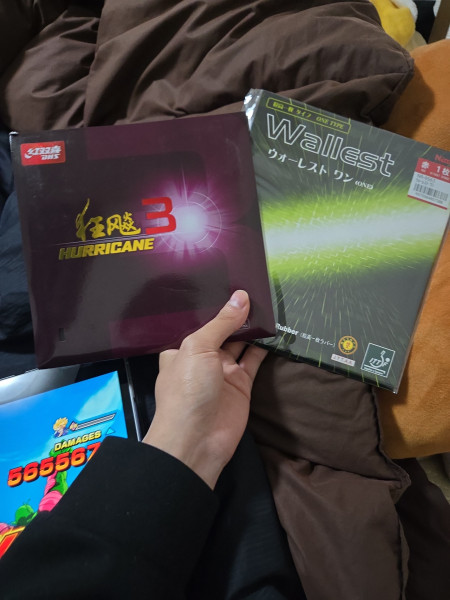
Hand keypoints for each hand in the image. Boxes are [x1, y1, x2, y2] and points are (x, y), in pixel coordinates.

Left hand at [142, 290, 267, 488]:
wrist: (197, 440)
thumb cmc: (187, 389)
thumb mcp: (198, 348)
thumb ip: (222, 323)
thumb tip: (241, 297)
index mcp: (182, 348)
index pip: (199, 322)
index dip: (214, 305)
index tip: (230, 283)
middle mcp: (202, 358)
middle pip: (222, 331)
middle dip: (236, 314)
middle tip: (256, 288)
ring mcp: (223, 371)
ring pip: (241, 343)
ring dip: (253, 328)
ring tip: (269, 303)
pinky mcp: (242, 384)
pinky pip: (254, 360)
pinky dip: (265, 347)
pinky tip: (276, 329)